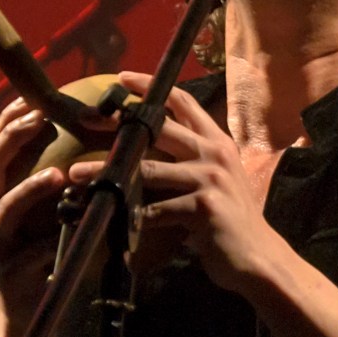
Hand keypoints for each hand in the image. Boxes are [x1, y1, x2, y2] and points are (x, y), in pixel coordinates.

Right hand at [0, 95, 71, 318]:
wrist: (28, 313)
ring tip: (59, 175)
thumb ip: (53, 184)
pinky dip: (55, 236)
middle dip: (11, 138)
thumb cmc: (43, 256)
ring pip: (6, 209)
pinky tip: (78, 224)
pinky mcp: (10, 272)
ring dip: (32, 189)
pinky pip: (34, 250)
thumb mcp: (43, 216)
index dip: (6, 121)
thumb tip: (88, 142)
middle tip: (41, 118)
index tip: (30, 97)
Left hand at [67, 72, 285, 293]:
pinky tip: (112, 218)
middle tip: (88, 120)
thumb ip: (190, 160)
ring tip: (79, 174)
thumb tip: (145, 151)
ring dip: (108, 173)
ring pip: (147, 169)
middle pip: (159, 127)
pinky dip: (132, 215)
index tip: (122, 79)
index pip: (183, 102)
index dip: (152, 87)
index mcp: (217, 141)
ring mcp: (210, 179)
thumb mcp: (216, 179)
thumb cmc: (231, 220)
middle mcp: (215, 153)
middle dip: (120, 123)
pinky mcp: (203, 207)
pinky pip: (157, 209)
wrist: (258, 257)